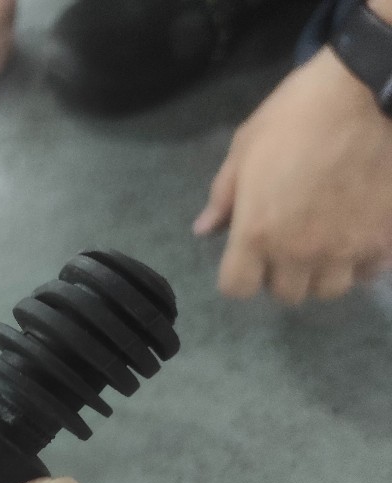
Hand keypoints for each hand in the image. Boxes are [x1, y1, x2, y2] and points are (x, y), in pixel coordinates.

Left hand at [194, 48, 391, 304]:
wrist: (369, 92)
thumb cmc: (296, 116)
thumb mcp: (245, 150)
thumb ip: (224, 197)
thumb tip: (204, 230)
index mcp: (257, 233)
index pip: (237, 288)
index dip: (239, 276)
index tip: (246, 256)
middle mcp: (300, 252)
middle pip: (285, 293)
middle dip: (280, 274)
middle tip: (286, 244)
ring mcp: (346, 250)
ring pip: (328, 289)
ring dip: (321, 273)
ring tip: (323, 244)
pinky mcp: (385, 240)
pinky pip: (369, 272)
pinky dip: (361, 262)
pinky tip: (356, 236)